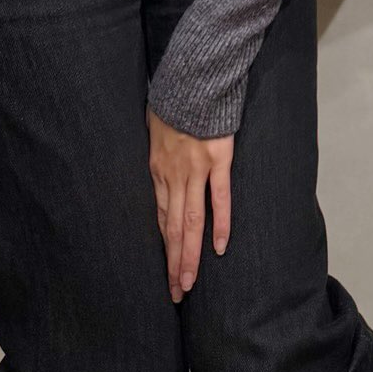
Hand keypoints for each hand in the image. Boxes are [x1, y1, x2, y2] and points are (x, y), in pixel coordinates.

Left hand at [147, 108, 232, 300]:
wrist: (191, 78)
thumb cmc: (173, 98)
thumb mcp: (152, 126)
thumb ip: (156, 147)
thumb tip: (156, 155)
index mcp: (157, 170)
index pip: (160, 219)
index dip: (163, 248)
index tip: (165, 272)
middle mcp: (172, 176)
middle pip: (172, 229)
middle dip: (173, 263)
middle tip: (176, 293)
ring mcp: (196, 170)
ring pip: (191, 221)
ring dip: (190, 255)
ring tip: (189, 283)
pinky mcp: (218, 159)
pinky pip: (220, 197)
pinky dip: (220, 223)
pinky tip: (219, 247)